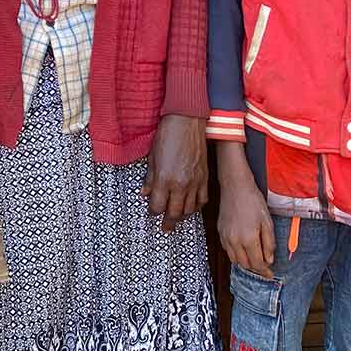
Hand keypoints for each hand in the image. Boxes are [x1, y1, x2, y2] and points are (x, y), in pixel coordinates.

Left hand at [143, 114, 208, 232]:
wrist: (187, 122)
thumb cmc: (167, 135)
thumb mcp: (152, 157)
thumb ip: (149, 179)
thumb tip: (145, 193)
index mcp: (164, 180)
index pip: (157, 207)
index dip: (153, 212)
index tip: (152, 212)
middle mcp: (180, 184)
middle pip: (174, 213)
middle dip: (168, 222)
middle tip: (165, 228)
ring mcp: (194, 182)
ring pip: (189, 210)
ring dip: (182, 216)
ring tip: (177, 219)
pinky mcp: (204, 178)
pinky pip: (202, 200)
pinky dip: (196, 206)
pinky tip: (191, 207)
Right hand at [214, 142, 274, 278]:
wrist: (235, 187)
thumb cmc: (253, 201)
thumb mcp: (267, 222)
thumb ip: (269, 243)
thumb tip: (269, 259)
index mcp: (248, 239)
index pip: (257, 264)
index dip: (265, 271)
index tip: (270, 274)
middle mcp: (235, 241)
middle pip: (246, 264)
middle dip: (256, 268)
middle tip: (265, 267)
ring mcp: (225, 237)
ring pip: (235, 260)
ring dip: (246, 263)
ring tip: (255, 258)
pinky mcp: (220, 233)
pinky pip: (228, 251)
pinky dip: (236, 255)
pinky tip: (244, 249)